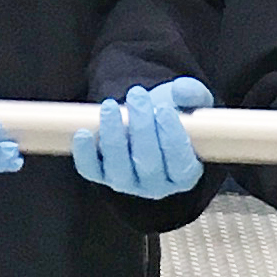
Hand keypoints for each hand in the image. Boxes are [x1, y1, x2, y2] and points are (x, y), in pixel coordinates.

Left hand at [73, 78, 212, 198]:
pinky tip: (83, 132)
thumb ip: (193, 95)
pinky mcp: (102, 176)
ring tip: (110, 105)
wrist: (146, 120)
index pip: (180, 164)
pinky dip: (85, 154)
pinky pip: (91, 171)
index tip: (163, 109)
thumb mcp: (189, 103)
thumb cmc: (171, 115)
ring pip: (118, 169)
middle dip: (141, 127)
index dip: (172, 137)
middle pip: (148, 165)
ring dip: (113, 136)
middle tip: (137, 95)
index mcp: (184, 174)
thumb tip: (183, 90)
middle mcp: (156, 186)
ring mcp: (128, 184)